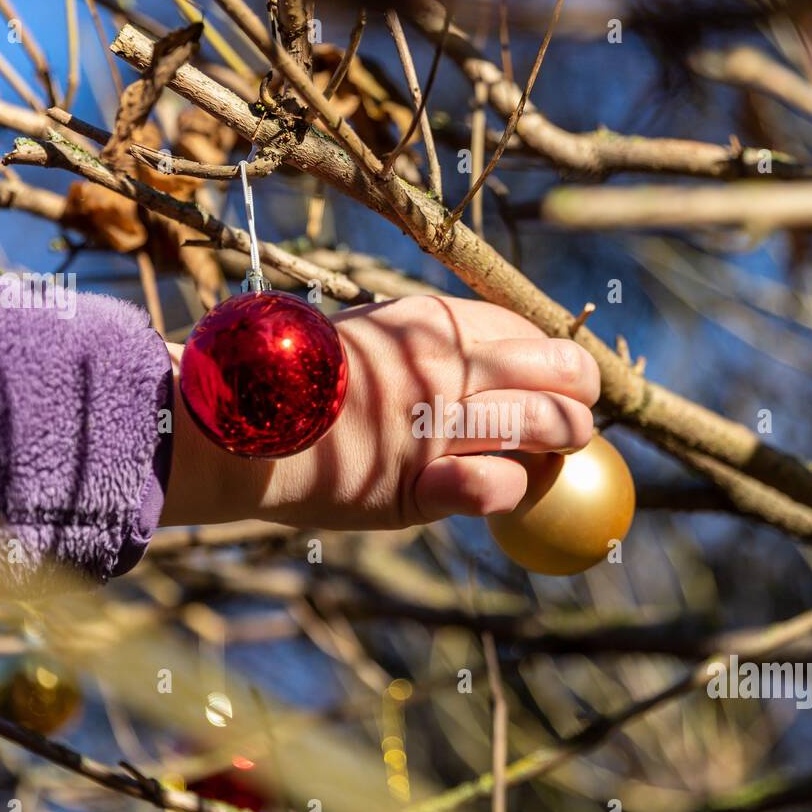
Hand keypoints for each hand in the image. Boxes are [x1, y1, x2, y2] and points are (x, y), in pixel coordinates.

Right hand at [160, 294, 599, 529]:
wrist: (231, 427)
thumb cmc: (298, 382)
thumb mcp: (366, 337)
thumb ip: (425, 345)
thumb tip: (487, 355)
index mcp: (431, 322)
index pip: (528, 330)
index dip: (556, 356)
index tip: (557, 377)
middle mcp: (444, 366)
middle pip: (560, 373)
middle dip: (580, 396)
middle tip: (574, 418)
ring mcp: (433, 426)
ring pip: (548, 427)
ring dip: (566, 442)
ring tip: (559, 452)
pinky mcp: (416, 486)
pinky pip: (499, 486)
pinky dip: (513, 489)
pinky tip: (503, 488)